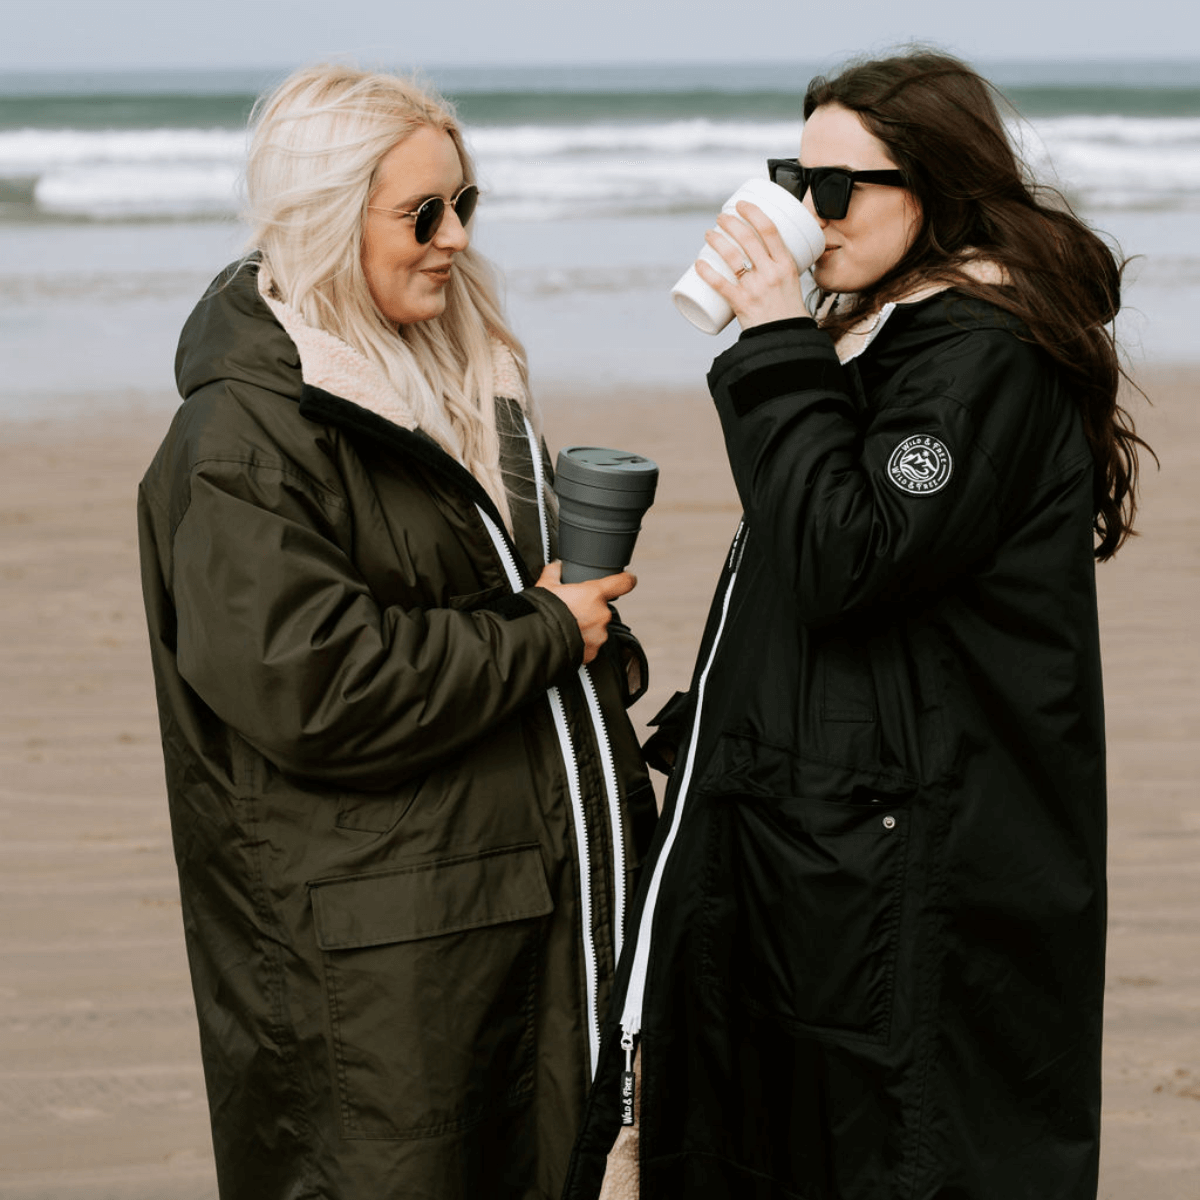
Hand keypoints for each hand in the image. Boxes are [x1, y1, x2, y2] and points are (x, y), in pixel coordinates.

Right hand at [535, 561, 635, 663]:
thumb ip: (554, 572)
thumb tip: (556, 566)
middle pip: (602, 608)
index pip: (623, 583)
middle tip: (570, 610)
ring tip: (566, 627)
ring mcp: (599, 635)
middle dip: (589, 608)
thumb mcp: (545, 586)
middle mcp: (601, 614)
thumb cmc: (541, 612)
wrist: (536, 642)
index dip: (627, 579)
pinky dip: (582, 642)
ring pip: (596, 627)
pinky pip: (591, 644)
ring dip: (586, 626)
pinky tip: (567, 639)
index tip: (628, 579)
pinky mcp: (593, 652)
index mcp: (594, 594)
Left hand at [695, 200, 810, 329]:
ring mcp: (756, 288)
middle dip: (730, 222)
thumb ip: (777, 267)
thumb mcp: (790, 283)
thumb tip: (760, 252)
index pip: (769, 230)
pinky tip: (698, 263)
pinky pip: (720, 284)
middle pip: (747, 238)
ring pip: (732, 257)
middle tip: (720, 217)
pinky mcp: (742, 303)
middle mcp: (771, 273)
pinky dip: (706, 272)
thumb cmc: (788, 311)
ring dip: (716, 240)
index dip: (753, 212)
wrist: (785, 339)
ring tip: (708, 234)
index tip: (741, 204)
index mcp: (786, 265)